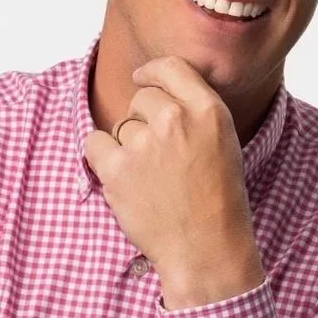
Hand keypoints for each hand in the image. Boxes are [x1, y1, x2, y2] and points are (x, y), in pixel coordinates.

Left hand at [83, 56, 262, 294]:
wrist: (206, 249)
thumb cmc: (218, 202)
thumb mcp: (223, 143)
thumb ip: (195, 112)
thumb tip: (156, 90)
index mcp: (208, 110)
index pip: (171, 68)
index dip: (151, 73)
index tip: (142, 78)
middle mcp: (175, 119)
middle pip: (141, 99)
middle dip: (143, 120)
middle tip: (159, 157)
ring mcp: (143, 143)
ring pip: (120, 126)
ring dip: (127, 147)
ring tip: (150, 179)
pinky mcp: (116, 169)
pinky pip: (94, 144)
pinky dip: (102, 159)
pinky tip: (123, 180)